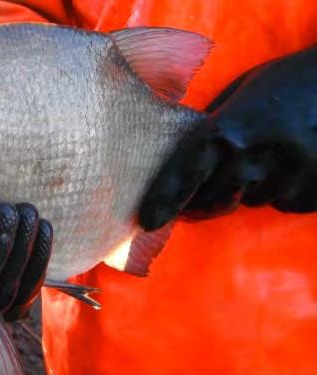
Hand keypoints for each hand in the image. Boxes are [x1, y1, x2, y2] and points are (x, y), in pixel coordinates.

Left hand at [139, 45, 316, 230]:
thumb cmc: (290, 80)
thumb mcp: (243, 92)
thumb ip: (214, 125)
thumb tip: (184, 155)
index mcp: (229, 129)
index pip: (186, 174)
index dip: (164, 201)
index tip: (147, 221)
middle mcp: (254, 157)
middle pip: (213, 200)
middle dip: (206, 198)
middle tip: (212, 185)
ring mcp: (289, 176)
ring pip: (252, 201)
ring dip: (252, 188)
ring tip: (272, 153)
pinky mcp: (315, 190)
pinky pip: (286, 202)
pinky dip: (285, 189)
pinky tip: (297, 160)